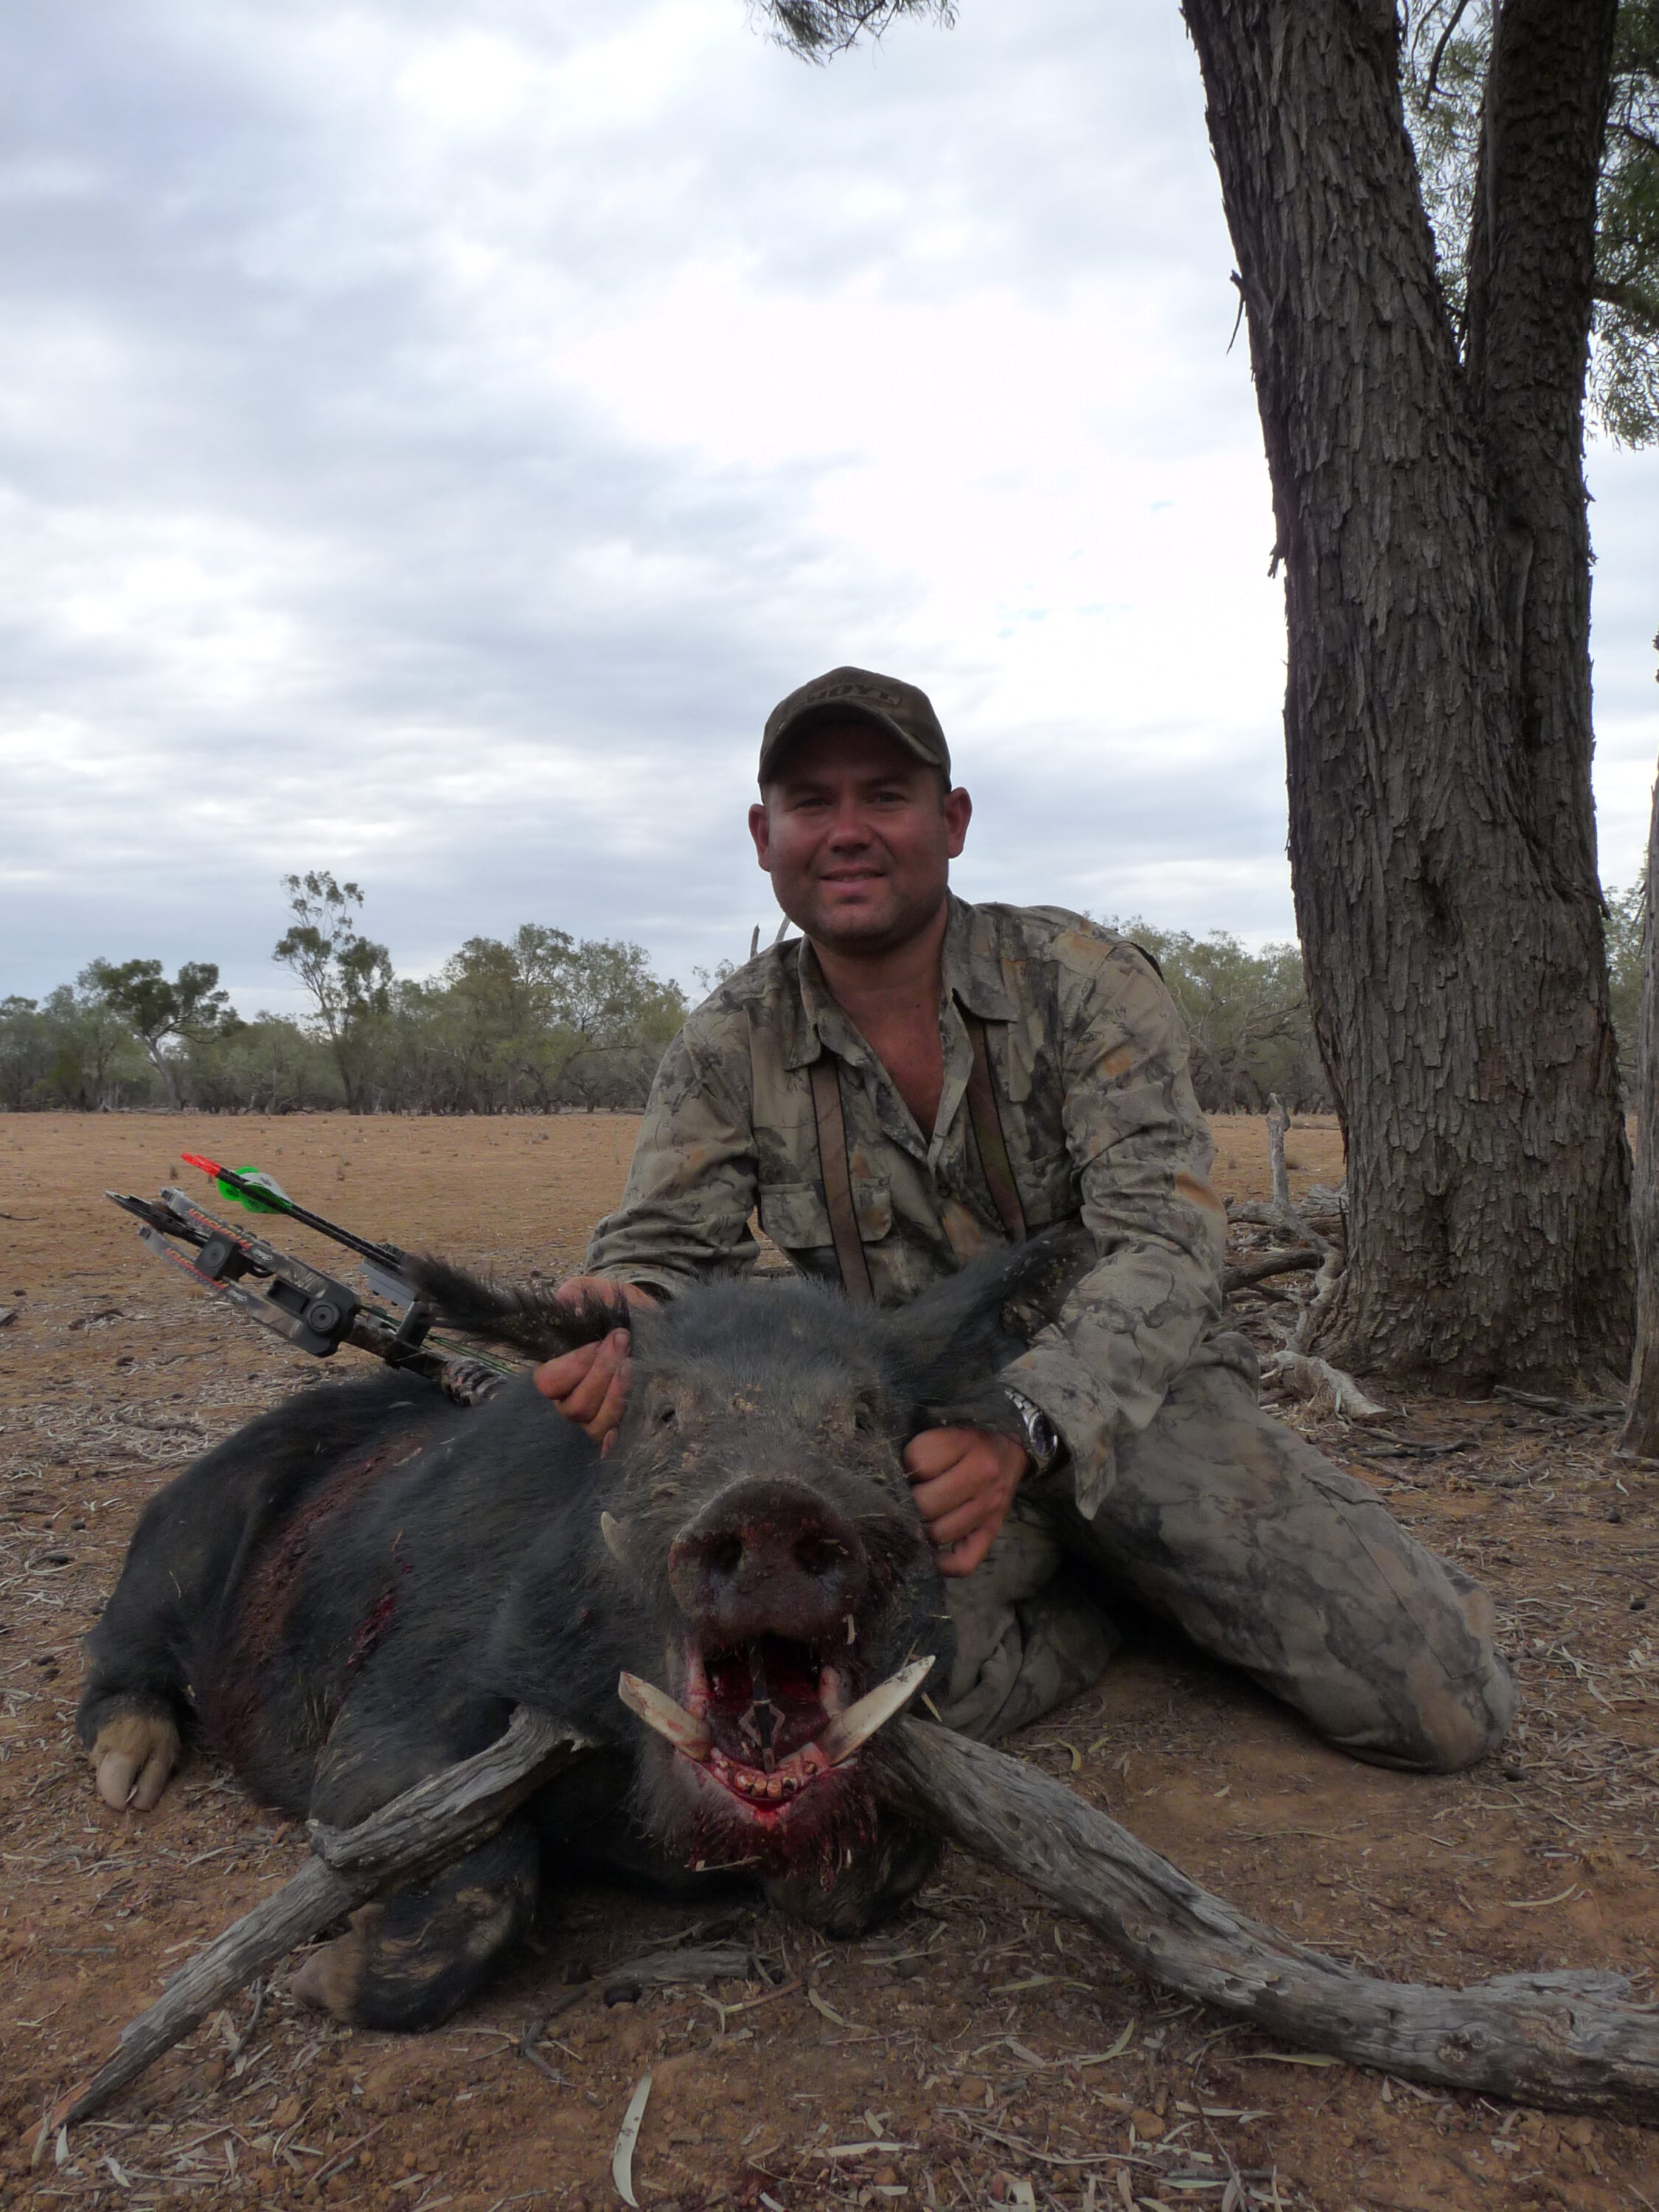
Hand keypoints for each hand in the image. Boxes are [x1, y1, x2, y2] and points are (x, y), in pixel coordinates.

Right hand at [533, 1277, 656, 1445]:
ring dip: (616, 1394)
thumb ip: (578, 1293)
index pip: (547, 1383)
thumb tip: (566, 1301)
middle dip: (601, 1373)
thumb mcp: (600, 1294)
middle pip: (574, 1407)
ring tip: (633, 1365)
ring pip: (595, 1425)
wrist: (653, 1329)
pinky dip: (619, 1437)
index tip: (598, 1341)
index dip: (573, 1366)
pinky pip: (614, 1443)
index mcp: (558, 1372)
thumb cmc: (620, 1314)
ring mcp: (595, 1418)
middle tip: (622, 1342)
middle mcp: (572, 1400)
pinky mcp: (620, 1427)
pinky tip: (634, 1418)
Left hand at [903, 1425, 1029, 1577]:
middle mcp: (981, 1476)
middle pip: (926, 1503)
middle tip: (907, 1497)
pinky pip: (966, 1561)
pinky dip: (945, 1565)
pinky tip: (934, 1554)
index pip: (917, 1461)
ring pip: (940, 1533)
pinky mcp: (992, 1531)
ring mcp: (988, 1507)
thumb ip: (922, 1450)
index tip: (908, 1468)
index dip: (904, 1466)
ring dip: (921, 1529)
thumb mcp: (948, 1430)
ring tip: (919, 1517)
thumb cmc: (970, 1441)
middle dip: (908, 1502)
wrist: (1011, 1451)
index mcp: (965, 1443)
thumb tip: (893, 1483)